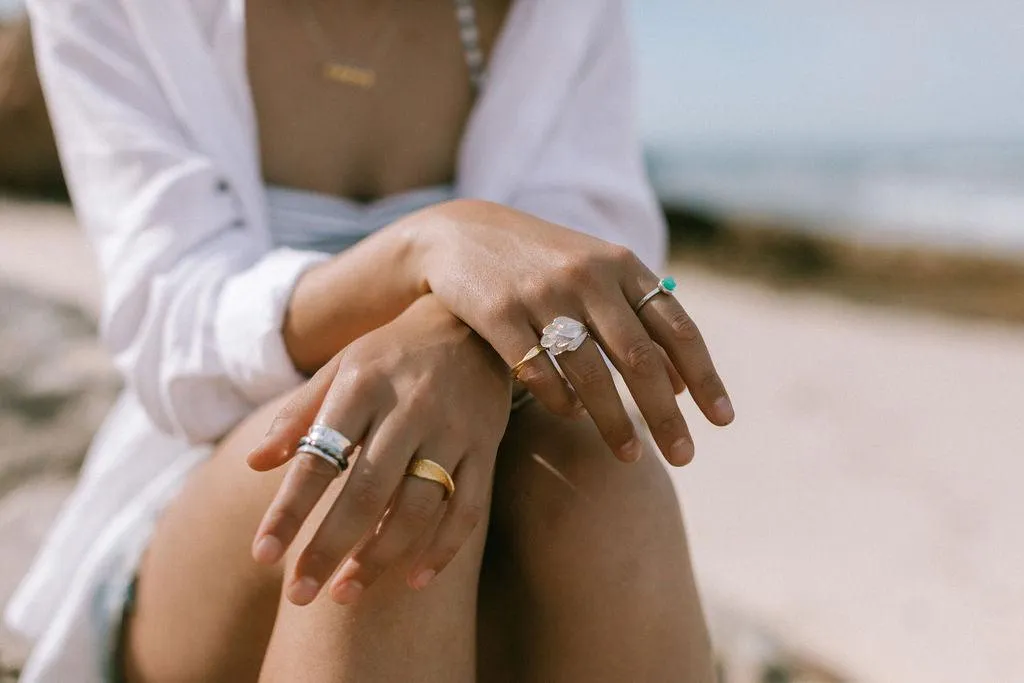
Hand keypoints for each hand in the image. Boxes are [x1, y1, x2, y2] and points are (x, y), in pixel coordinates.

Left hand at [246, 295, 510, 604]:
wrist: (472, 322)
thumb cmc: (392, 352)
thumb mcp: (341, 367)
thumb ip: (299, 414)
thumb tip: (255, 463)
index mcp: (363, 384)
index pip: (318, 457)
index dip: (289, 511)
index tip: (262, 556)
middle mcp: (409, 407)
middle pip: (366, 491)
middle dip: (329, 548)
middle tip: (299, 595)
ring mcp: (452, 429)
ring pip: (417, 506)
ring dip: (380, 556)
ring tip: (346, 593)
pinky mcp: (485, 446)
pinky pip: (468, 508)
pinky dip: (443, 549)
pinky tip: (414, 580)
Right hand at [411, 199, 733, 466]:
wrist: (461, 233)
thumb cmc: (544, 263)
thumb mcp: (598, 274)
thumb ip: (639, 319)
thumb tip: (680, 385)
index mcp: (622, 266)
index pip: (676, 328)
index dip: (703, 376)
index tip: (722, 421)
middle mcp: (588, 276)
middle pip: (639, 357)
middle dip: (665, 414)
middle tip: (685, 458)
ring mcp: (541, 294)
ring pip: (590, 372)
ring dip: (615, 421)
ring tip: (631, 457)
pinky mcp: (498, 313)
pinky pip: (537, 372)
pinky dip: (561, 401)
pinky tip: (573, 418)